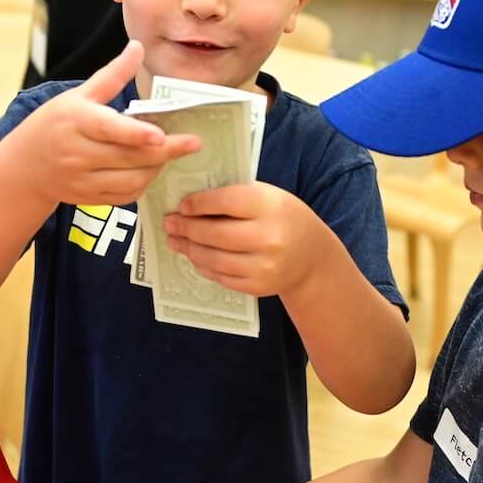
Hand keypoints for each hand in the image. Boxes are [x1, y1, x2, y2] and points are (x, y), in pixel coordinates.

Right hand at [18, 41, 199, 207]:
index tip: (160, 135)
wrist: (25, 165)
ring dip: (156, 167)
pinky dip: (143, 183)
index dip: (136, 134)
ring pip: (130, 179)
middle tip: (193, 143)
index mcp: (76, 121)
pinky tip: (151, 169)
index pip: (109, 129)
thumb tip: (137, 47)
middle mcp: (78, 152)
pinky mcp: (88, 197)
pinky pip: (124, 196)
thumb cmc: (55, 123)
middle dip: (165, 151)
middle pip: (128, 157)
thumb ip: (112, 75)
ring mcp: (82, 179)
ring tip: (170, 152)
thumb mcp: (79, 95)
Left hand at [162, 183, 323, 297]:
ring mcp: (264, 266)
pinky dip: (204, 266)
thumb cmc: (283, 218)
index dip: (198, 204)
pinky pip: (221, 277)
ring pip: (214, 258)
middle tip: (170, 223)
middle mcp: (269, 237)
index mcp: (270, 206)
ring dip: (190, 249)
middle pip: (215, 234)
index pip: (225, 202)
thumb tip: (191, 203)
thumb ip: (236, 196)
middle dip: (187, 228)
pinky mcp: (258, 286)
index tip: (182, 205)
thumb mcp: (268, 196)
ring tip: (176, 240)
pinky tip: (196, 256)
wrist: (312, 256)